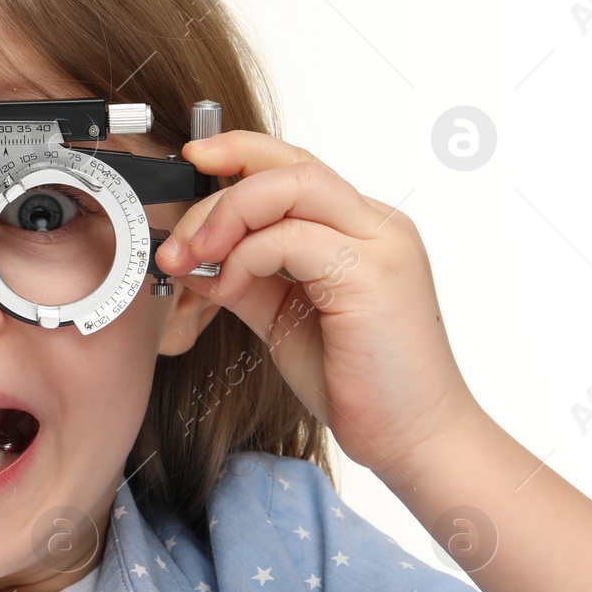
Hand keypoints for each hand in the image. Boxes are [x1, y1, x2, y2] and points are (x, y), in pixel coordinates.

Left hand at [157, 129, 482, 478]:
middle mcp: (376, 227)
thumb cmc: (359, 382)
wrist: (414, 437)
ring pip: (293, 185)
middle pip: (289, 166)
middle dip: (219, 195)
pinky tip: (227, 288)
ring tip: (193, 258)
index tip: (190, 164)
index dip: (239, 154)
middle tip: (177, 242)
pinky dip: (247, 256)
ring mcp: (380, 246)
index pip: (294, 168)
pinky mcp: (374, 274)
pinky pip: (295, 237)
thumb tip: (191, 257)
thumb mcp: (284, 319)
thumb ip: (245, 280)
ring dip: (227, 216)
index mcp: (359, 231)